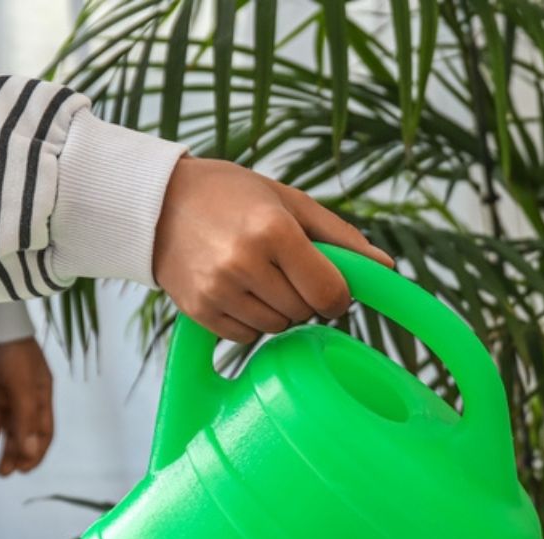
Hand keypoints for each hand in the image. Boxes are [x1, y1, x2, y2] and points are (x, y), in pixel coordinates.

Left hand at [0, 338, 53, 475]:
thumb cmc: (10, 349)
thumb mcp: (21, 385)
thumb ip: (26, 418)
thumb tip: (32, 452)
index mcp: (40, 394)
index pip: (43, 430)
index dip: (36, 452)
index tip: (24, 470)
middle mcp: (22, 395)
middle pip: (21, 431)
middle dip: (14, 453)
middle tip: (3, 473)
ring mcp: (0, 390)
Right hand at [152, 157, 393, 343]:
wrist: (157, 203)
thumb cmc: (231, 196)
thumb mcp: (289, 202)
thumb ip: (340, 237)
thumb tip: (386, 269)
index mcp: (273, 230)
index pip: (329, 292)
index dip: (339, 296)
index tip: (333, 288)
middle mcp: (244, 262)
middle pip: (305, 312)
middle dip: (307, 298)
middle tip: (287, 271)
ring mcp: (218, 289)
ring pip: (278, 327)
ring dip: (280, 311)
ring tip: (259, 277)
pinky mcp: (199, 311)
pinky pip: (247, 336)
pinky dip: (252, 320)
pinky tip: (238, 290)